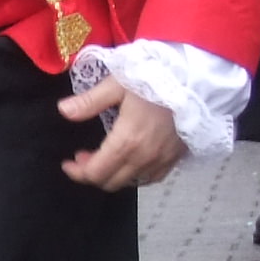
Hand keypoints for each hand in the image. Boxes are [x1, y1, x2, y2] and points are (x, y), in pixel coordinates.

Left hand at [56, 82, 181, 191]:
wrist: (196, 79)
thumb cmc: (156, 77)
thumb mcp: (118, 84)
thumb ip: (89, 101)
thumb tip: (63, 111)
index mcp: (127, 141)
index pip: (95, 173)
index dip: (77, 172)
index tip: (68, 163)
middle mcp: (144, 158)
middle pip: (111, 182)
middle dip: (92, 174)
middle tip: (84, 156)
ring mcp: (162, 160)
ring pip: (130, 182)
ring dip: (113, 175)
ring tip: (106, 157)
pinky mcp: (175, 158)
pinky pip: (151, 178)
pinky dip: (136, 175)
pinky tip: (131, 161)